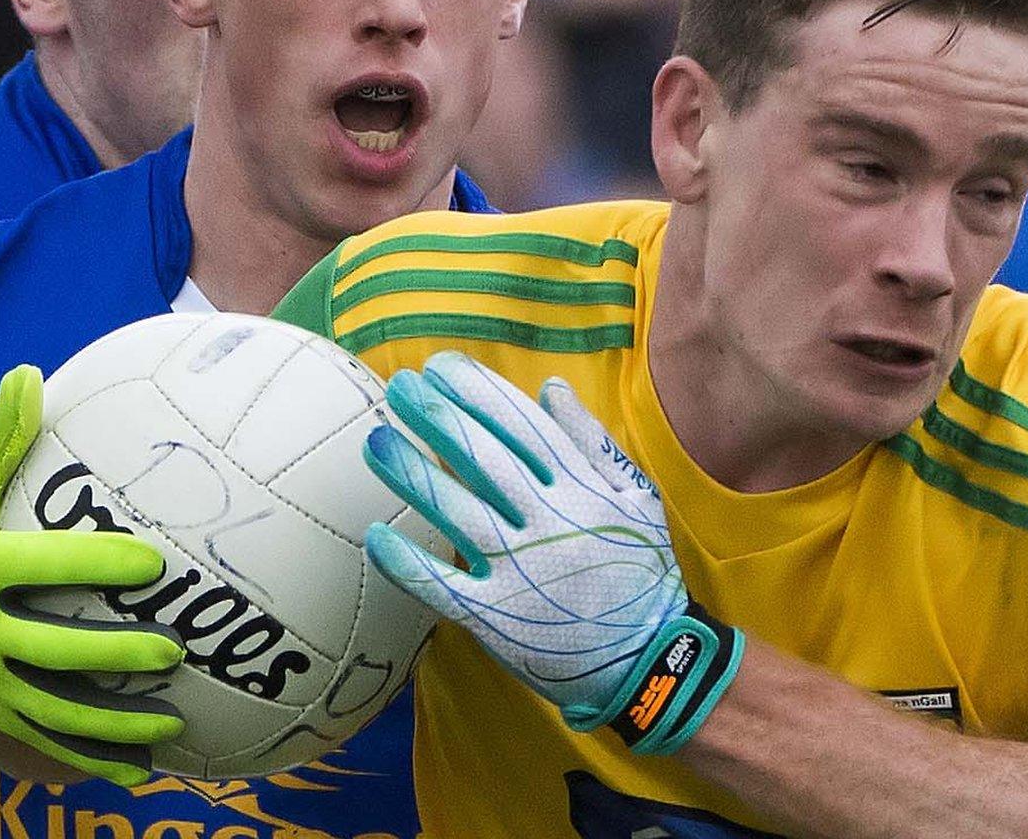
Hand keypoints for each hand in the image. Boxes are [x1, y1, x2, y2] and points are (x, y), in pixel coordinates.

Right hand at [0, 366, 184, 784]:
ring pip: (51, 709)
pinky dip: (88, 762)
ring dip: (112, 725)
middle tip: (174, 652)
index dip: (95, 562)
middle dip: (113, 655)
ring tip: (171, 730)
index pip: (40, 566)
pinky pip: (40, 741)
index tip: (154, 561)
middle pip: (52, 649)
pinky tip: (139, 775)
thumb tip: (30, 373)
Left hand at [364, 352, 741, 753]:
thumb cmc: (642, 574)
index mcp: (582, 488)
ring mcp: (521, 569)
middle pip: (485, 459)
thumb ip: (593, 442)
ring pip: (457, 511)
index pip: (523, 426)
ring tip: (377, 441)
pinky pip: (443, 586)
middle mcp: (549, 520)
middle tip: (400, 389)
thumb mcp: (637, 498)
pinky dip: (408, 562)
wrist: (650, 660)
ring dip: (413, 474)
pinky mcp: (498, 617)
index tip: (443, 367)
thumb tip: (551, 387)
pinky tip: (377, 535)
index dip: (479, 392)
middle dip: (439, 418)